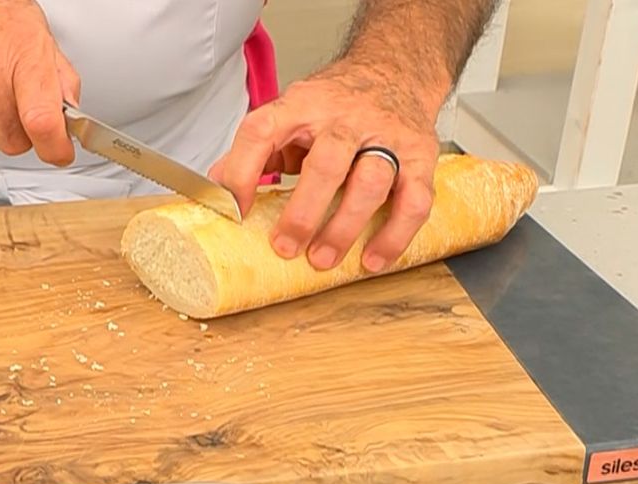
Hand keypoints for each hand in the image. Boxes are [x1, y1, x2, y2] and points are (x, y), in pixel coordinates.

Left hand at [210, 61, 444, 272]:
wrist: (396, 70)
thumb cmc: (337, 104)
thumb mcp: (291, 113)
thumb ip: (258, 149)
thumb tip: (218, 188)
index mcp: (303, 104)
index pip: (264, 130)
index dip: (243, 171)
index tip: (232, 209)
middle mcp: (346, 118)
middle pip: (327, 162)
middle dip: (304, 211)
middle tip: (285, 246)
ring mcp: (387, 136)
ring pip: (371, 181)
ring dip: (345, 226)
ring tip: (323, 259)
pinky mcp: (420, 156)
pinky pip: (414, 199)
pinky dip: (395, 234)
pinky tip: (373, 258)